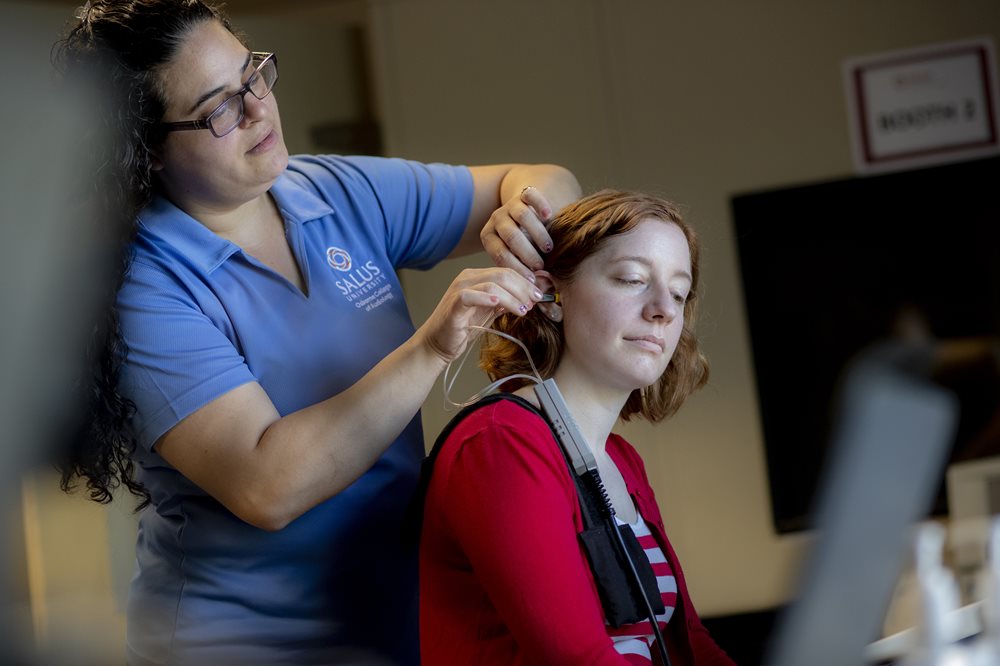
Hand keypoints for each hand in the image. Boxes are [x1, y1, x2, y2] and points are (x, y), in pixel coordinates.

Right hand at [417, 267, 541, 362]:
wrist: (438, 344)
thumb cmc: (463, 327)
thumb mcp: (490, 311)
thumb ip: (506, 301)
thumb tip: (529, 296)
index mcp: (477, 276)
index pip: (507, 271)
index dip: (525, 282)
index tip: (539, 294)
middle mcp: (467, 278)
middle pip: (502, 274)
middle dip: (523, 288)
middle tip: (534, 301)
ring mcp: (459, 289)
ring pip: (492, 283)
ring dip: (512, 297)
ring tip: (523, 309)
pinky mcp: (454, 304)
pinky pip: (470, 295)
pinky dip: (486, 298)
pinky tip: (499, 304)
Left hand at [480, 186, 553, 280]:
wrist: (531, 215)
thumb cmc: (526, 247)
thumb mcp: (520, 259)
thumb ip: (526, 271)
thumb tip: (535, 288)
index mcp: (489, 237)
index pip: (500, 253)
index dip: (516, 268)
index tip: (531, 280)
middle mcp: (496, 219)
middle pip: (510, 235)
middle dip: (527, 253)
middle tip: (540, 266)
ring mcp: (510, 205)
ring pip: (522, 216)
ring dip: (537, 234)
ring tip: (548, 248)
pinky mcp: (524, 194)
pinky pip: (530, 195)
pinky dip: (540, 205)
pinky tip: (549, 216)